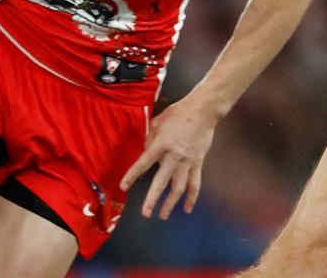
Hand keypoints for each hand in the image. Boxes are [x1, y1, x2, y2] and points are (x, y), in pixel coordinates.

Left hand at [120, 95, 218, 218]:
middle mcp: (173, 156)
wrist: (203, 111)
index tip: (124, 187)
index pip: (143, 164)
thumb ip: (150, 138)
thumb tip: (145, 150)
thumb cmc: (179, 113)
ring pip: (179, 187)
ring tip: (163, 216)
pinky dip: (192, 197)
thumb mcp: (158, 121)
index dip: (132, 176)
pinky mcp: (198, 163)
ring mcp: (187, 162)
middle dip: (152, 199)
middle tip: (145, 213)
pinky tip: (187, 208)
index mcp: (161, 145)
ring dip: (171, 203)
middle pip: (161, 182)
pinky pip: (195, 183)